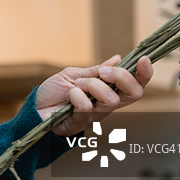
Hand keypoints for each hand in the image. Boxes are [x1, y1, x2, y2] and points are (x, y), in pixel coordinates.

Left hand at [35, 55, 152, 136]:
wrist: (34, 107)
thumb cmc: (53, 92)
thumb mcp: (75, 75)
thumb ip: (96, 70)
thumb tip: (118, 58)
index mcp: (108, 91)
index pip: (135, 85)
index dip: (144, 74)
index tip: (144, 59)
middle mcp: (107, 105)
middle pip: (133, 94)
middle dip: (122, 77)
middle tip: (102, 73)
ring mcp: (96, 115)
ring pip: (110, 99)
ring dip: (92, 85)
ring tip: (76, 85)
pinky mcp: (82, 122)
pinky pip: (86, 106)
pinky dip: (75, 96)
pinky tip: (67, 97)